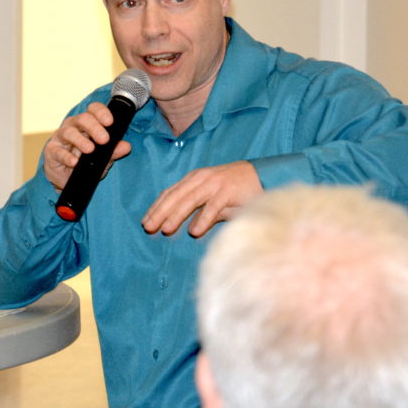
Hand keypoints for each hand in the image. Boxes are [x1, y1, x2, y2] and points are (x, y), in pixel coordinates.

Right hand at [42, 102, 131, 190]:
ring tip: (90, 149)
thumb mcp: (103, 159)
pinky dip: (66, 156)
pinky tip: (74, 162)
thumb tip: (126, 146)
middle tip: (104, 140)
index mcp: (87, 124)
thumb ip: (113, 152)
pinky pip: (58, 151)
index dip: (101, 112)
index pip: (93, 110)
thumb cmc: (85, 164)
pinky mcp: (52, 151)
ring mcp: (61, 138)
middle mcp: (73, 126)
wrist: (67, 179)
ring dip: (80, 140)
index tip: (110, 122)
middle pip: (82, 118)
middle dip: (94, 127)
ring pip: (69, 132)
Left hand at [142, 161, 261, 236]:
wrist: (262, 175)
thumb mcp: (214, 200)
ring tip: (165, 229)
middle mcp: (200, 179)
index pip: (170, 193)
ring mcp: (214, 184)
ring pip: (190, 200)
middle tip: (148, 228)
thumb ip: (201, 212)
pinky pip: (213, 206)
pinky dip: (203, 218)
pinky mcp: (228, 191)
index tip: (145, 222)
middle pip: (175, 197)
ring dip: (176, 215)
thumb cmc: (236, 189)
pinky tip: (194, 231)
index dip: (157, 207)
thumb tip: (189, 228)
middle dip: (160, 212)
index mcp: (193, 180)